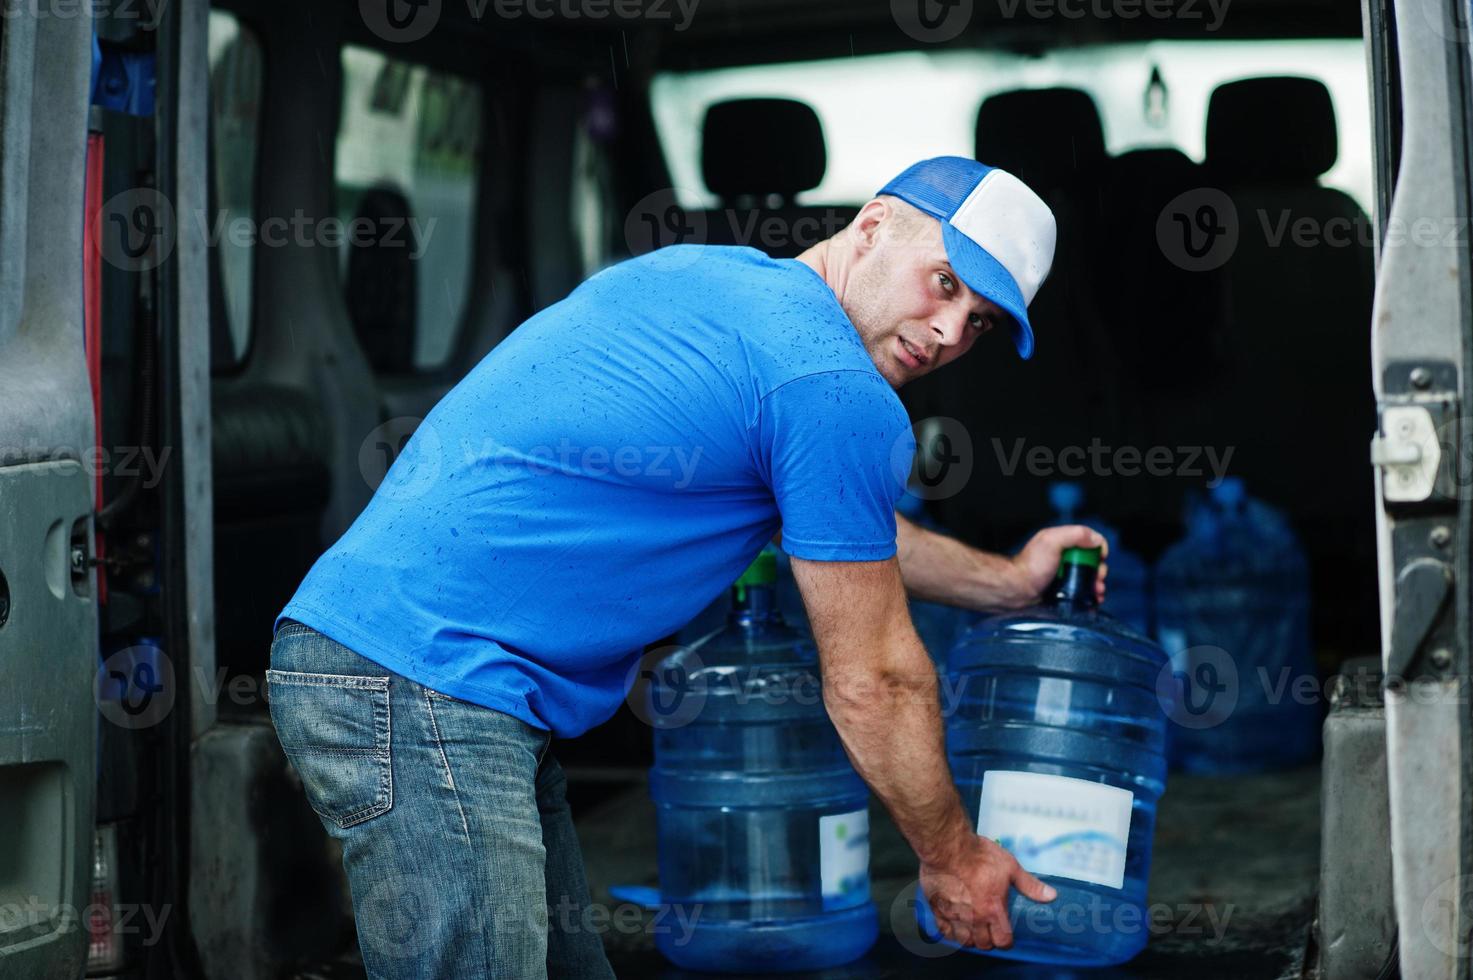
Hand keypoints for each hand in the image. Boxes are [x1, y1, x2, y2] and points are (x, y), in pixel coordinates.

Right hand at [921, 835, 1056, 949]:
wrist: (948, 847)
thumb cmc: (978, 855)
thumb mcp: (1010, 867)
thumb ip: (1029, 885)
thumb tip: (1051, 896)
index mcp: (993, 910)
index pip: (1003, 941)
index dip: (1006, 941)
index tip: (1006, 935)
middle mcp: (974, 918)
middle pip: (983, 944)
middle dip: (989, 940)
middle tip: (990, 930)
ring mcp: (954, 915)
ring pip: (963, 941)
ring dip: (970, 938)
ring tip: (973, 929)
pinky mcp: (937, 909)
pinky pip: (944, 931)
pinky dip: (951, 932)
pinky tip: (954, 925)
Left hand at [1009, 525, 1108, 607]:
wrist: (1016, 591)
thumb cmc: (1031, 566)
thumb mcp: (1051, 541)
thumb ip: (1074, 535)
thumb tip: (1097, 540)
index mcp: (1063, 542)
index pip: (1091, 542)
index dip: (1098, 551)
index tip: (1099, 560)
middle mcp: (1065, 557)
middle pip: (1093, 562)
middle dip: (1100, 571)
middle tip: (1098, 580)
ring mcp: (1065, 575)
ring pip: (1089, 579)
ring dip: (1098, 585)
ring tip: (1097, 593)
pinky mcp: (1063, 591)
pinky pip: (1082, 593)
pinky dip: (1091, 596)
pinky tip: (1093, 601)